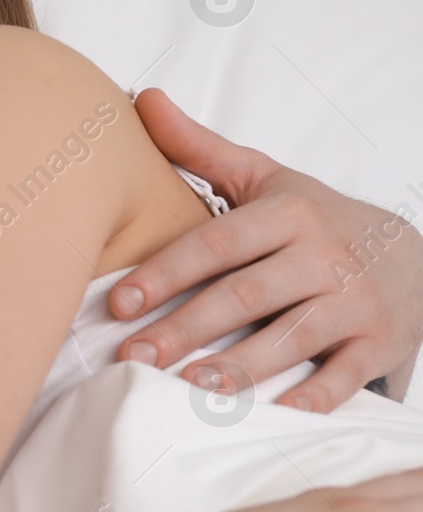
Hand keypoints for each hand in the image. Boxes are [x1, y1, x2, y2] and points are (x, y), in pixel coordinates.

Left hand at [112, 89, 422, 410]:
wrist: (417, 254)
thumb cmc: (316, 219)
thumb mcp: (264, 178)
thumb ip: (199, 147)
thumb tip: (139, 98)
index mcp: (288, 214)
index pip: (217, 243)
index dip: (165, 272)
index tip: (118, 302)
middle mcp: (323, 256)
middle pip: (246, 295)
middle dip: (186, 329)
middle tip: (133, 358)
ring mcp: (355, 302)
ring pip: (292, 337)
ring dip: (239, 367)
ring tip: (186, 388)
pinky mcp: (379, 343)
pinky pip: (345, 375)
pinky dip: (313, 396)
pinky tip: (274, 413)